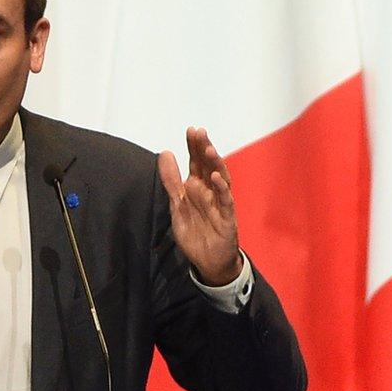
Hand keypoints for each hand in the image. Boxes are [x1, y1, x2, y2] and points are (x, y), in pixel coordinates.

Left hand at [157, 127, 240, 285]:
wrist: (207, 260)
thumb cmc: (195, 230)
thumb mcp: (177, 204)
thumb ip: (171, 180)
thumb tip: (165, 152)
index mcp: (198, 187)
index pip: (196, 163)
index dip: (194, 147)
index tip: (191, 130)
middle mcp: (210, 192)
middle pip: (209, 166)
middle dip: (204, 149)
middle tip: (199, 132)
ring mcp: (220, 203)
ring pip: (220, 179)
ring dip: (216, 164)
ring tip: (208, 150)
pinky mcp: (227, 219)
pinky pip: (225, 201)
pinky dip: (221, 189)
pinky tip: (216, 177)